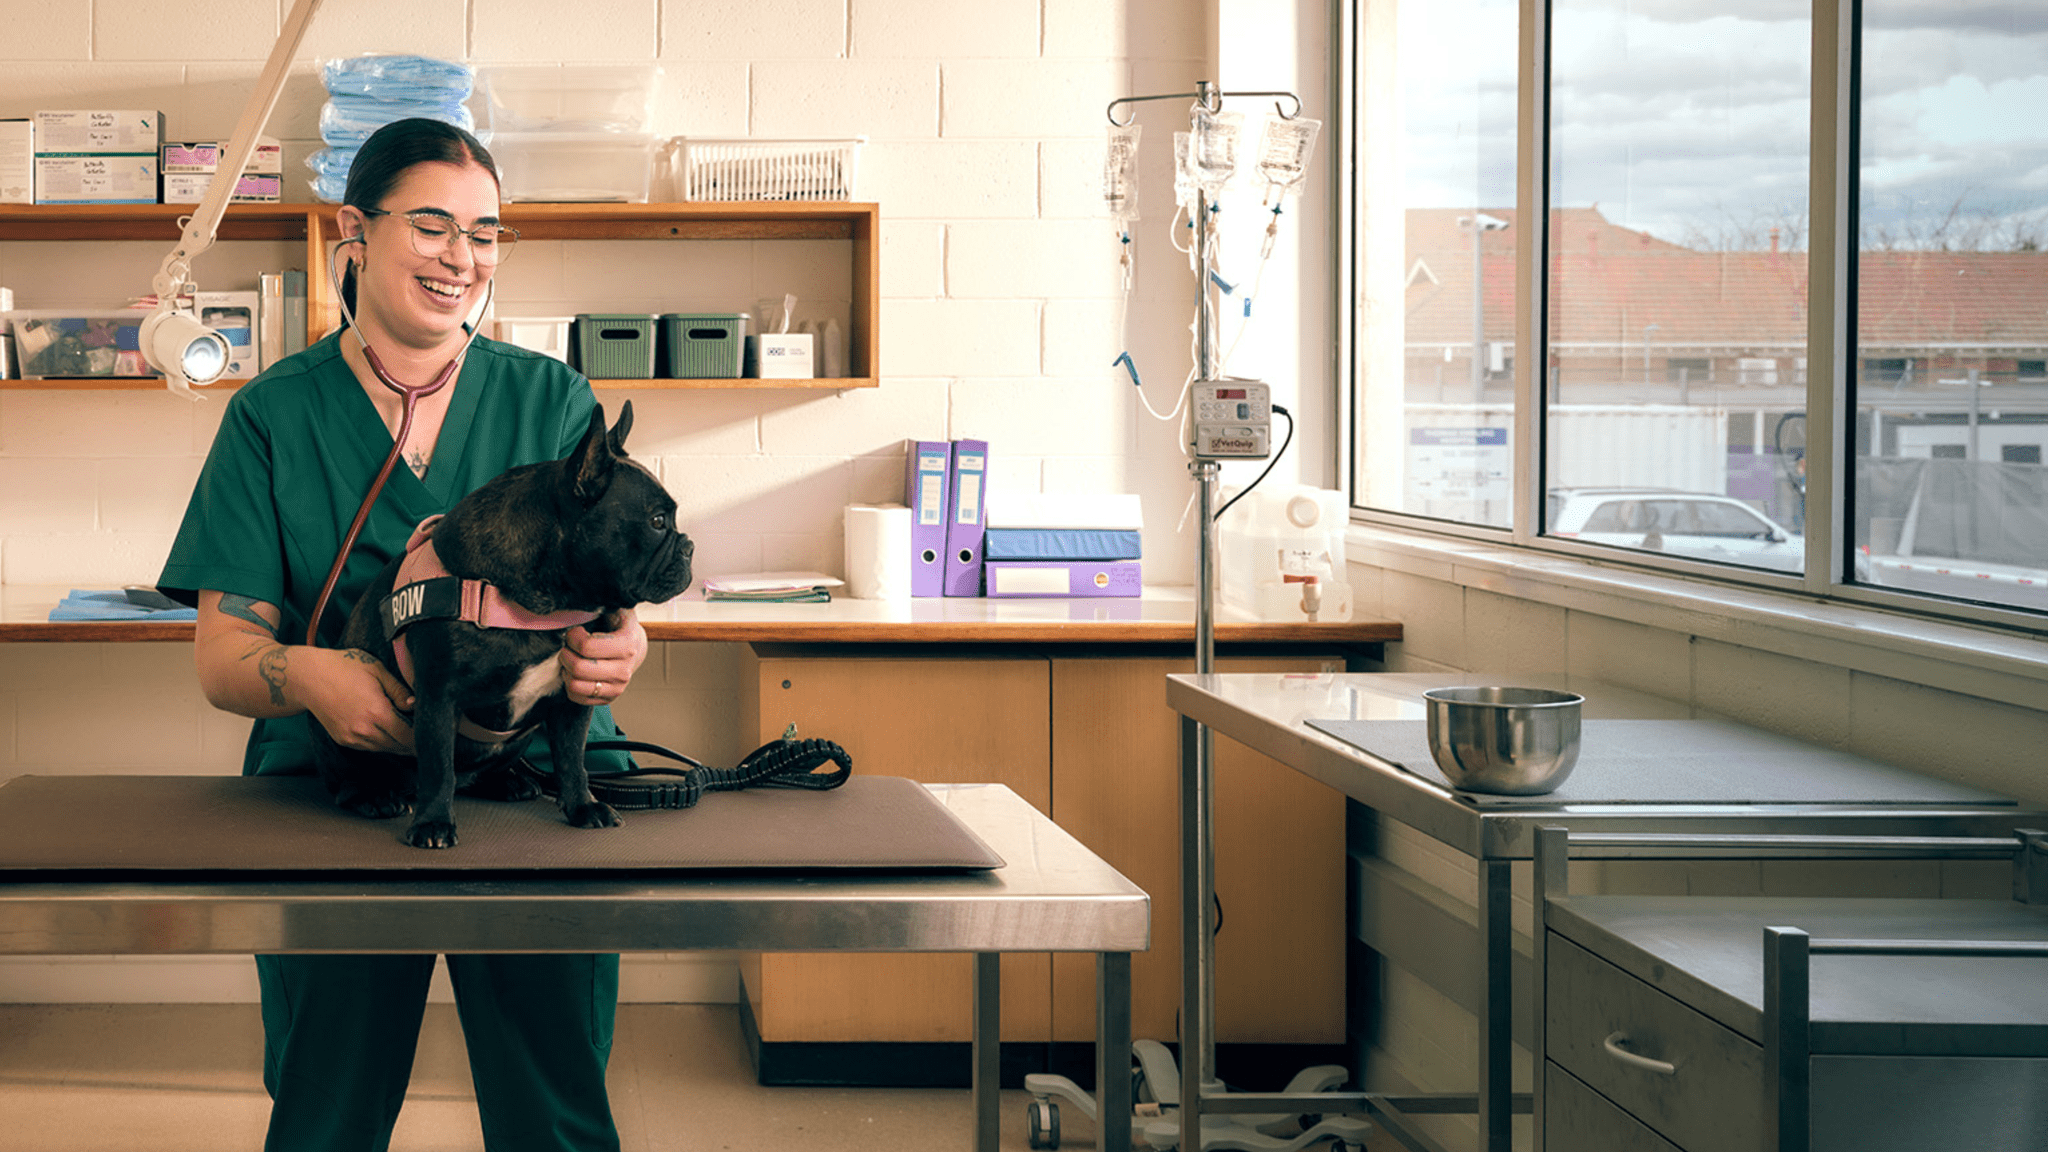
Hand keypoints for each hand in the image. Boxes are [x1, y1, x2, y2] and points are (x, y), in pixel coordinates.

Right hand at [301, 647, 415, 753]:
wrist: (307, 677)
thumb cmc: (343, 668)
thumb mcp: (377, 670)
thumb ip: (400, 690)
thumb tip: (415, 706)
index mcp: (376, 712)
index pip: (409, 736)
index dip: (422, 737)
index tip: (432, 732)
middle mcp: (364, 730)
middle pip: (399, 747)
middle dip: (414, 742)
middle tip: (425, 734)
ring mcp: (352, 738)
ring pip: (385, 749)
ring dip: (398, 744)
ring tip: (409, 732)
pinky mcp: (343, 740)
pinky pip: (370, 747)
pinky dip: (382, 742)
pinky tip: (389, 731)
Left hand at [561, 607, 647, 706]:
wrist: (635, 646)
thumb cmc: (619, 624)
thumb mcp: (614, 608)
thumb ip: (601, 602)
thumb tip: (580, 592)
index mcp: (627, 644)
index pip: (587, 647)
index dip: (572, 637)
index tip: (574, 631)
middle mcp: (625, 670)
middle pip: (578, 668)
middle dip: (565, 654)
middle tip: (567, 646)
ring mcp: (618, 686)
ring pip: (575, 686)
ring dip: (566, 670)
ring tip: (572, 659)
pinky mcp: (609, 698)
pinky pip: (577, 697)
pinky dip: (570, 684)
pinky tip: (576, 672)